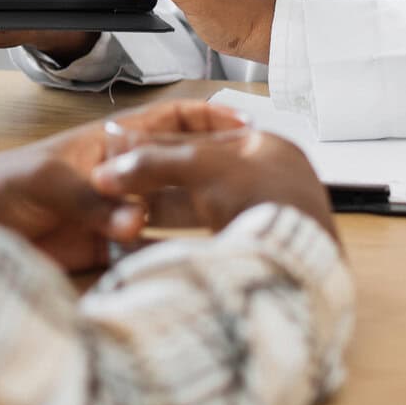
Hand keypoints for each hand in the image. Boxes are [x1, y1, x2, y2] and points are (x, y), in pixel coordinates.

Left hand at [0, 99, 247, 270]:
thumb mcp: (46, 182)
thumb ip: (90, 200)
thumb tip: (134, 223)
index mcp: (112, 143)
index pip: (171, 120)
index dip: (208, 119)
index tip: (244, 128)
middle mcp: (122, 176)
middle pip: (178, 169)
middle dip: (212, 174)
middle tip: (249, 189)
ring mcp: (116, 213)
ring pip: (170, 212)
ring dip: (195, 219)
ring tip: (232, 230)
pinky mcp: (107, 249)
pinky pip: (146, 252)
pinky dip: (166, 258)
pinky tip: (190, 267)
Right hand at [91, 126, 337, 243]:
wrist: (295, 267)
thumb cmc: (263, 202)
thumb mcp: (202, 167)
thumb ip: (154, 162)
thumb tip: (109, 171)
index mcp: (272, 148)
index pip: (210, 137)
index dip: (169, 143)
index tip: (136, 151)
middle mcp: (273, 182)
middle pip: (203, 174)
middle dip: (163, 179)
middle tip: (127, 182)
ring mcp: (266, 219)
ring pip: (203, 209)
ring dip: (168, 211)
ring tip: (131, 213)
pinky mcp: (258, 252)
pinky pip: (208, 241)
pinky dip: (179, 241)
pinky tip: (153, 245)